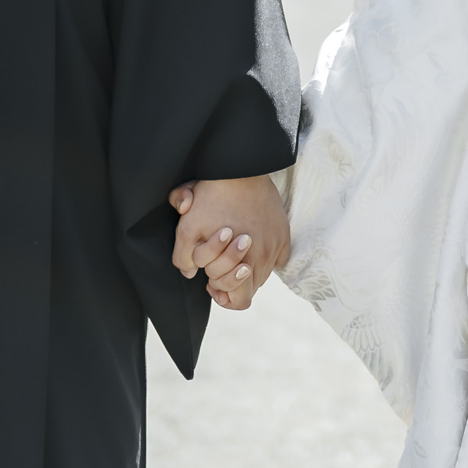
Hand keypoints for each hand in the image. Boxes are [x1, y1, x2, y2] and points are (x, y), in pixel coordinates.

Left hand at [167, 173, 289, 309]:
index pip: (239, 300)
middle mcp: (263, 258)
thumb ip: (183, 257)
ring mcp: (276, 246)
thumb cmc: (212, 196)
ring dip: (247, 269)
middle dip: (232, 283)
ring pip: (263, 274)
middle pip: (251, 290)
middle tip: (218, 268)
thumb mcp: (187, 227)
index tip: (210, 281)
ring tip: (231, 253)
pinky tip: (250, 241)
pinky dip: (263, 255)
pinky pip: (276, 257)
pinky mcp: (284, 234)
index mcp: (242, 263)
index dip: (221, 293)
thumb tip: (189, 273)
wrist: (241, 167)